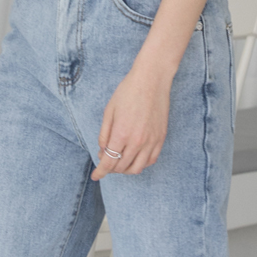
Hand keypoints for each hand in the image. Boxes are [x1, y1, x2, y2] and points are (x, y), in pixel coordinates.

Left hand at [94, 50, 171, 178]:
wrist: (151, 80)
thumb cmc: (128, 92)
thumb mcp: (109, 111)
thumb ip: (104, 134)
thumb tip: (103, 151)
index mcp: (121, 134)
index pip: (109, 162)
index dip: (100, 172)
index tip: (96, 176)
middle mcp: (137, 141)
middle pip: (122, 167)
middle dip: (111, 168)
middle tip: (105, 160)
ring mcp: (151, 141)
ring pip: (137, 168)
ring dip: (126, 169)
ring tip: (120, 162)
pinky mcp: (161, 138)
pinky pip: (151, 160)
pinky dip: (141, 163)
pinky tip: (134, 158)